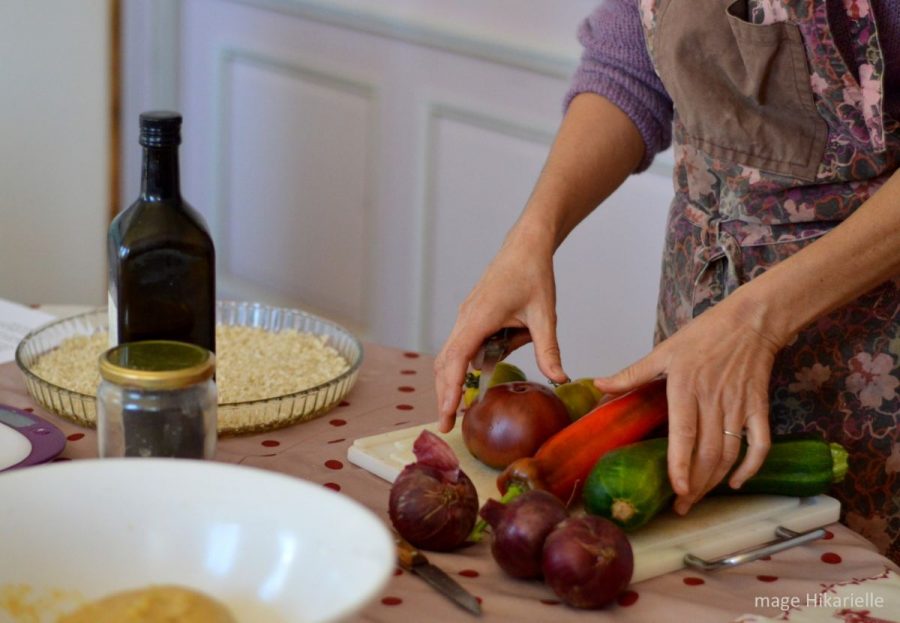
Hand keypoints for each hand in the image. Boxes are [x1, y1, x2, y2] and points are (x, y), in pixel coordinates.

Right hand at [433, 227, 568, 432]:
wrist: (526, 245)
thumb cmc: (534, 274)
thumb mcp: (545, 314)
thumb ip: (549, 349)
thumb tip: (559, 379)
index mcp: (479, 318)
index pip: (457, 360)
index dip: (450, 389)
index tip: (447, 414)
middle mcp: (466, 318)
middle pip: (445, 363)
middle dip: (444, 394)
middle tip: (447, 425)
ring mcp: (466, 317)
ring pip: (451, 356)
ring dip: (454, 381)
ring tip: (460, 409)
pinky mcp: (472, 317)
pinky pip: (464, 346)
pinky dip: (467, 365)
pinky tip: (481, 378)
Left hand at [593, 293, 783, 514]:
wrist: (749, 322)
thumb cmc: (703, 335)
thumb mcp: (663, 351)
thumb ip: (632, 374)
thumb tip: (598, 385)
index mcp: (686, 387)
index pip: (684, 434)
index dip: (681, 464)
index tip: (676, 489)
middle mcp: (714, 400)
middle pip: (707, 452)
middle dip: (695, 484)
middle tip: (681, 505)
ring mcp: (739, 406)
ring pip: (730, 453)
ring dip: (716, 480)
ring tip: (698, 498)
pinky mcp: (758, 407)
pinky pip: (759, 444)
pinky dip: (751, 467)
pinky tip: (737, 482)